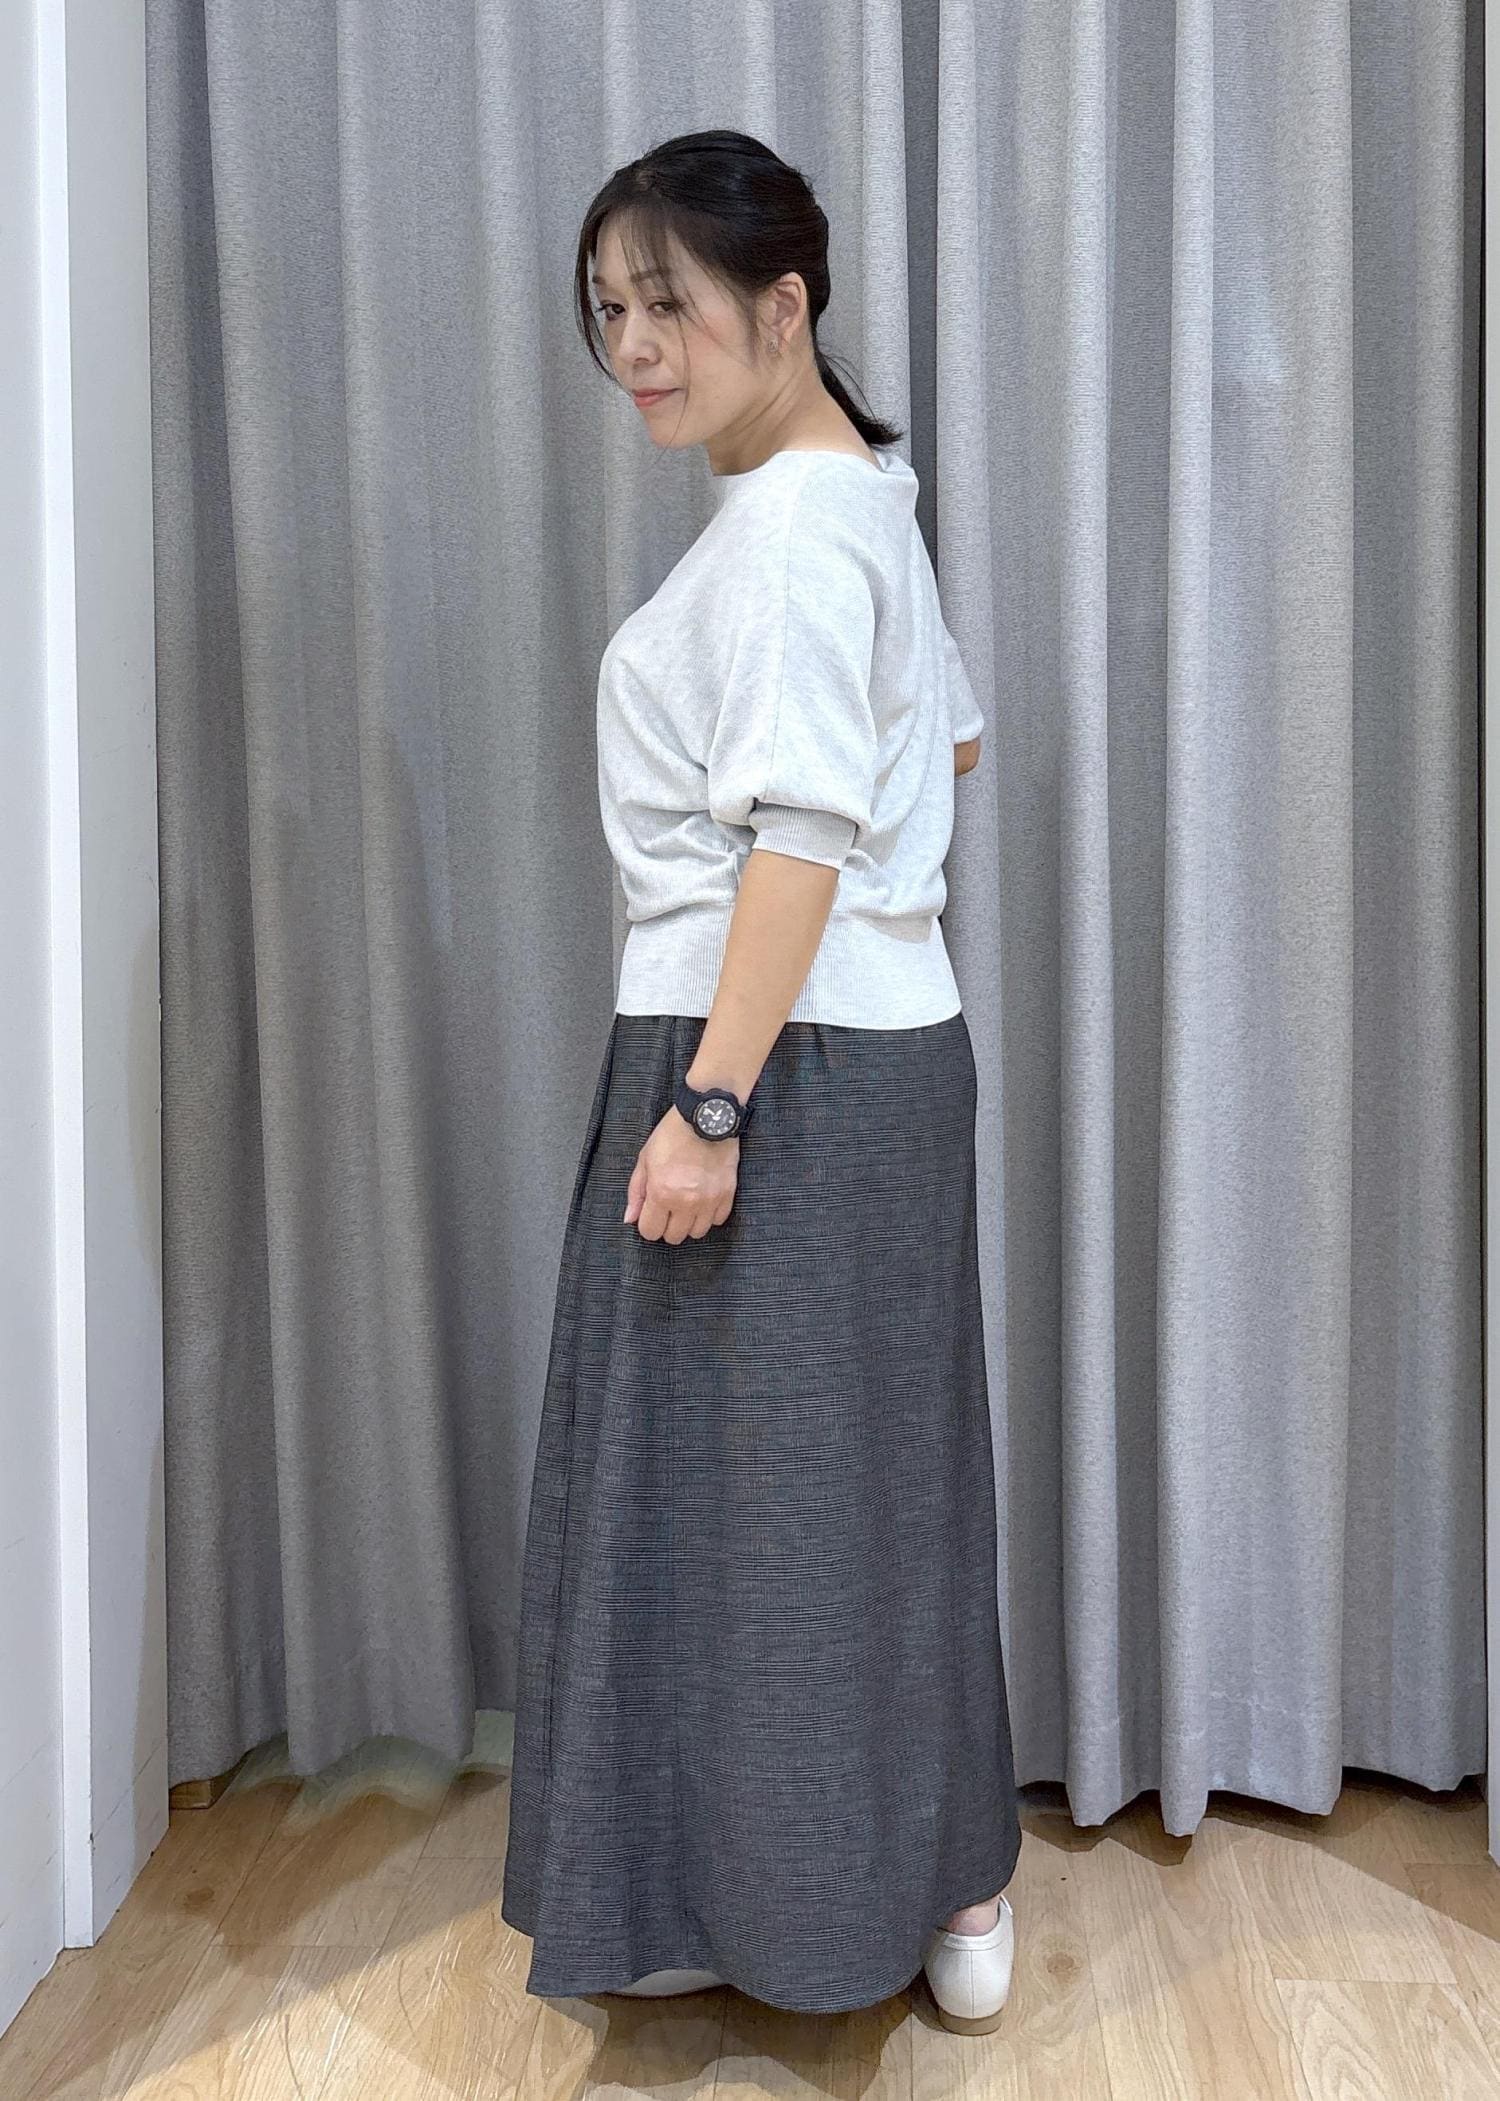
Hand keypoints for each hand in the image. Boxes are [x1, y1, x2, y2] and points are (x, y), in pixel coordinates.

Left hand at [623, 1105, 739, 1241]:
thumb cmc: (673, 1135)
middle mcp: (686, 1202)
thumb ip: (636, 1192)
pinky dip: (710, 1215)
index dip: (648, 1224)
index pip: (651, 1232)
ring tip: (687, 1205)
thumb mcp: (645, 1160)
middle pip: (674, 1237)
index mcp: (661, 1193)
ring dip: (689, 1223)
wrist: (705, 1118)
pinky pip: (718, 1220)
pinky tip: (703, 1200)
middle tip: (668, 1209)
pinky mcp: (727, 1194)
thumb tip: (630, 1218)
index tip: (651, 1214)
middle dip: (668, 1226)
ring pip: (697, 1232)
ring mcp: (709, 1200)